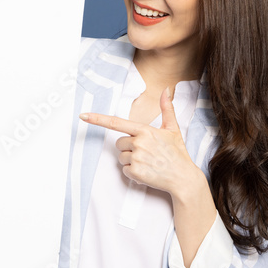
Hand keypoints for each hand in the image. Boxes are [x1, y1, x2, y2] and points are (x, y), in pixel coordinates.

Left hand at [79, 86, 199, 196]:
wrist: (183, 178)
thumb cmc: (178, 153)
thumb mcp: (173, 129)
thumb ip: (167, 109)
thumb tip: (167, 90)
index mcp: (145, 131)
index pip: (116, 123)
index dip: (98, 119)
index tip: (83, 116)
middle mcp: (139, 143)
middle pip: (119, 143)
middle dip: (128, 147)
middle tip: (146, 153)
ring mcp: (136, 158)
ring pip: (121, 157)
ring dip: (131, 160)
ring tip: (148, 162)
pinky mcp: (135, 172)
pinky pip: (124, 170)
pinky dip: (133, 172)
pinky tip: (147, 172)